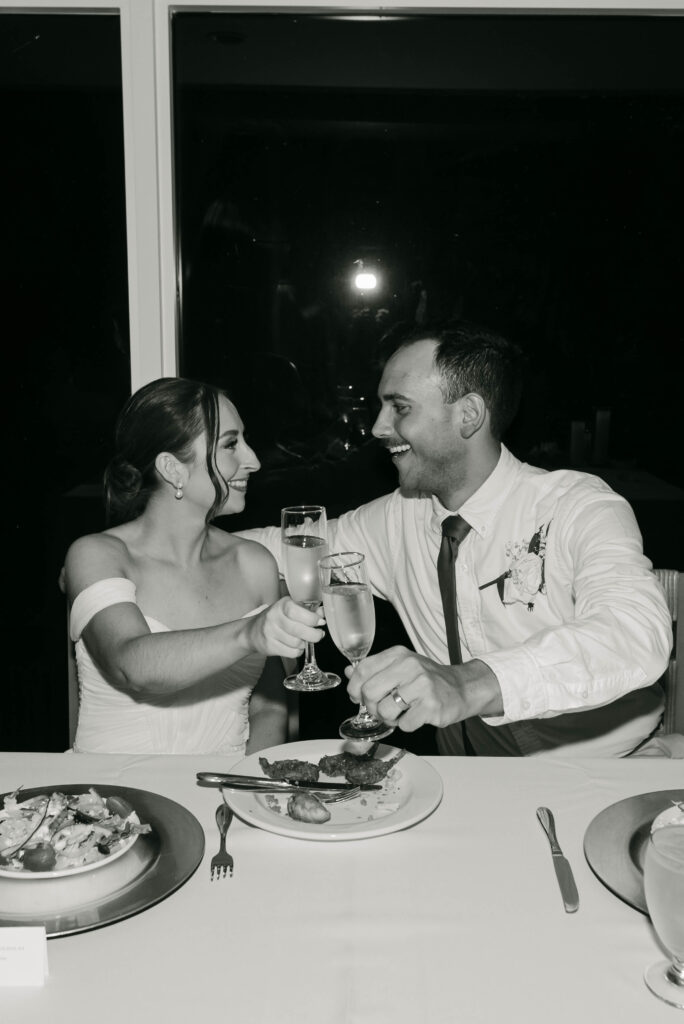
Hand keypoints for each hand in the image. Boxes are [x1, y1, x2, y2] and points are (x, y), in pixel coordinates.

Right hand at [248, 597, 324, 659]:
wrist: (253, 631)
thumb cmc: (277, 618)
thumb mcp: (291, 610)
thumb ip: (308, 611)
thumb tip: (322, 613)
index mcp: (281, 605)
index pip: (297, 611)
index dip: (312, 619)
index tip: (320, 622)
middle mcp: (274, 618)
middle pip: (299, 630)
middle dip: (314, 635)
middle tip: (318, 634)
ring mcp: (270, 633)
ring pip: (297, 643)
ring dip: (305, 643)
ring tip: (303, 639)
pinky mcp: (269, 646)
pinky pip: (292, 653)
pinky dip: (298, 651)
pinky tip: (296, 646)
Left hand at [346, 646, 502, 731]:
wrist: (462, 688)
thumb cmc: (427, 679)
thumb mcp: (401, 666)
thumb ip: (374, 669)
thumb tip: (348, 673)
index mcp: (398, 655)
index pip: (362, 670)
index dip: (355, 688)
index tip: (358, 697)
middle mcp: (409, 666)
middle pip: (369, 692)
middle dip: (371, 707)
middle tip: (382, 709)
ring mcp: (422, 686)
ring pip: (385, 711)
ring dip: (389, 719)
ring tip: (400, 714)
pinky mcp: (431, 706)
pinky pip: (404, 725)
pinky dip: (406, 725)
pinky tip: (415, 716)